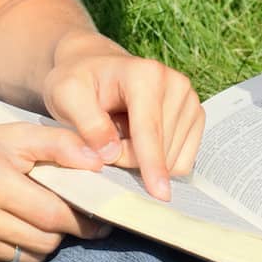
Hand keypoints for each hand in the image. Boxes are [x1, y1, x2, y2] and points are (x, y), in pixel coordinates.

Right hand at [0, 123, 109, 261]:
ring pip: (31, 258)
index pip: (55, 214)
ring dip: (42, 242)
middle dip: (63, 230)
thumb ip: (59, 144)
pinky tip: (6, 230)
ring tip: (32, 218)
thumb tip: (100, 160)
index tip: (99, 217)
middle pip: (47, 241)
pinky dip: (17, 252)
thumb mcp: (13, 135)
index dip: (82, 218)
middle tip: (65, 214)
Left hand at [42, 30, 204, 200]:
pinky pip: (183, 159)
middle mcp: (175, 83)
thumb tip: (111, 153)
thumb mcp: (66, 96)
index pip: (149, 129)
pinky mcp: (195, 116)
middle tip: (103, 143)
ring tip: (120, 135)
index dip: (152, 163)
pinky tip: (139, 142)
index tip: (158, 194)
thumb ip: (87, 124)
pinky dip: (159, 162)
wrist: (94, 68)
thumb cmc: (78, 82)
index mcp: (145, 74)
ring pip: (174, 158)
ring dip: (143, 161)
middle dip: (131, 160)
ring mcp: (190, 100)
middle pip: (161, 148)